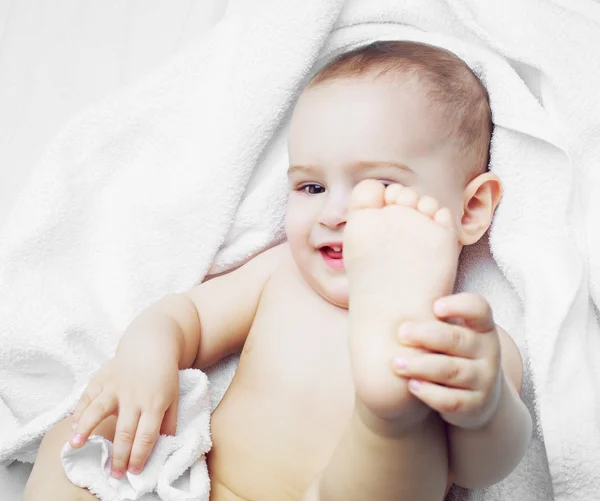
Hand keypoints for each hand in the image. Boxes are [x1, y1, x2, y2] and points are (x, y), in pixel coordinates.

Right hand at [70, 340, 179, 477]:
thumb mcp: (174, 397)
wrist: (151, 345)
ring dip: (86, 429)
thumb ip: (169, 421)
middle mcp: (134, 397)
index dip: (139, 456)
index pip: (146, 436)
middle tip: (114, 474)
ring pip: (99, 409)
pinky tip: (72, 426)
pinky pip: (87, 395)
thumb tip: (165, 445)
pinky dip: (78, 411)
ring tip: (76, 445)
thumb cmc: (164, 374)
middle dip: (118, 455)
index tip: (134, 471)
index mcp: (154, 403)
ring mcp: (116, 386)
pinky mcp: (103, 378)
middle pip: (124, 431)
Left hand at [392, 293, 502, 429]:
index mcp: (482, 327)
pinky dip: (430, 393)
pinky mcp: (474, 405)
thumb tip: (388, 297)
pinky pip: (451, 400)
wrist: (478, 397)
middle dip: (427, 335)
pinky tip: (412, 386)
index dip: (460, 306)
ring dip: (421, 366)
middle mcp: (488, 352)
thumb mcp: (453, 332)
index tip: (435, 306)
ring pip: (452, 371)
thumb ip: (432, 318)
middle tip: (401, 333)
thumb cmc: (453, 353)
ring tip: (397, 363)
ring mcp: (484, 380)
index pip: (479, 309)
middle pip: (457, 340)